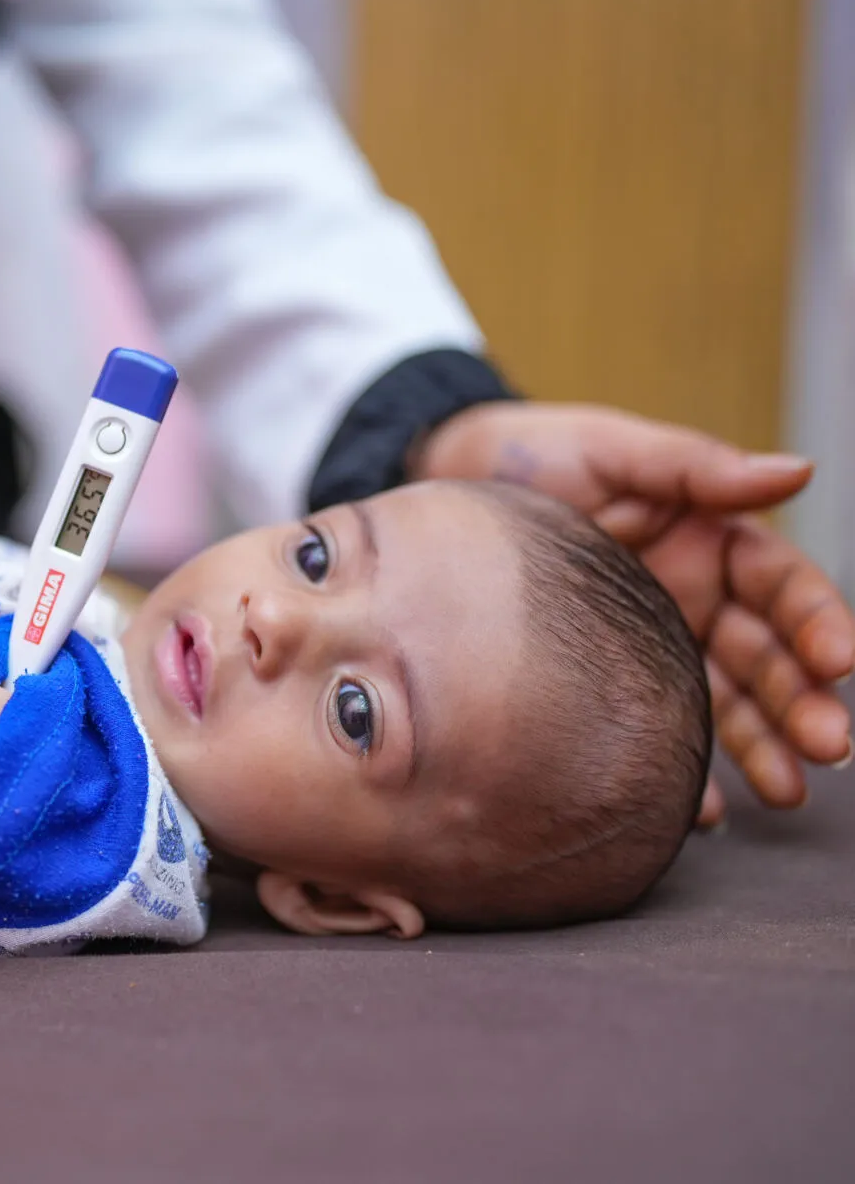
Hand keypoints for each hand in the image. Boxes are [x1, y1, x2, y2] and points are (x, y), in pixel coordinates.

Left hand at [418, 402, 853, 821]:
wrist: (444, 488)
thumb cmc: (537, 457)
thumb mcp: (612, 451)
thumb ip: (695, 467)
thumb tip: (799, 470)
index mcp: (709, 543)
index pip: (783, 589)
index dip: (818, 622)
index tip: (840, 661)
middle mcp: (694, 601)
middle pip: (765, 658)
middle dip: (802, 702)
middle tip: (830, 746)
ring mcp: (653, 647)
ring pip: (723, 705)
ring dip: (762, 749)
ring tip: (787, 794)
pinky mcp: (605, 685)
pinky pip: (650, 734)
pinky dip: (677, 772)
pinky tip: (698, 809)